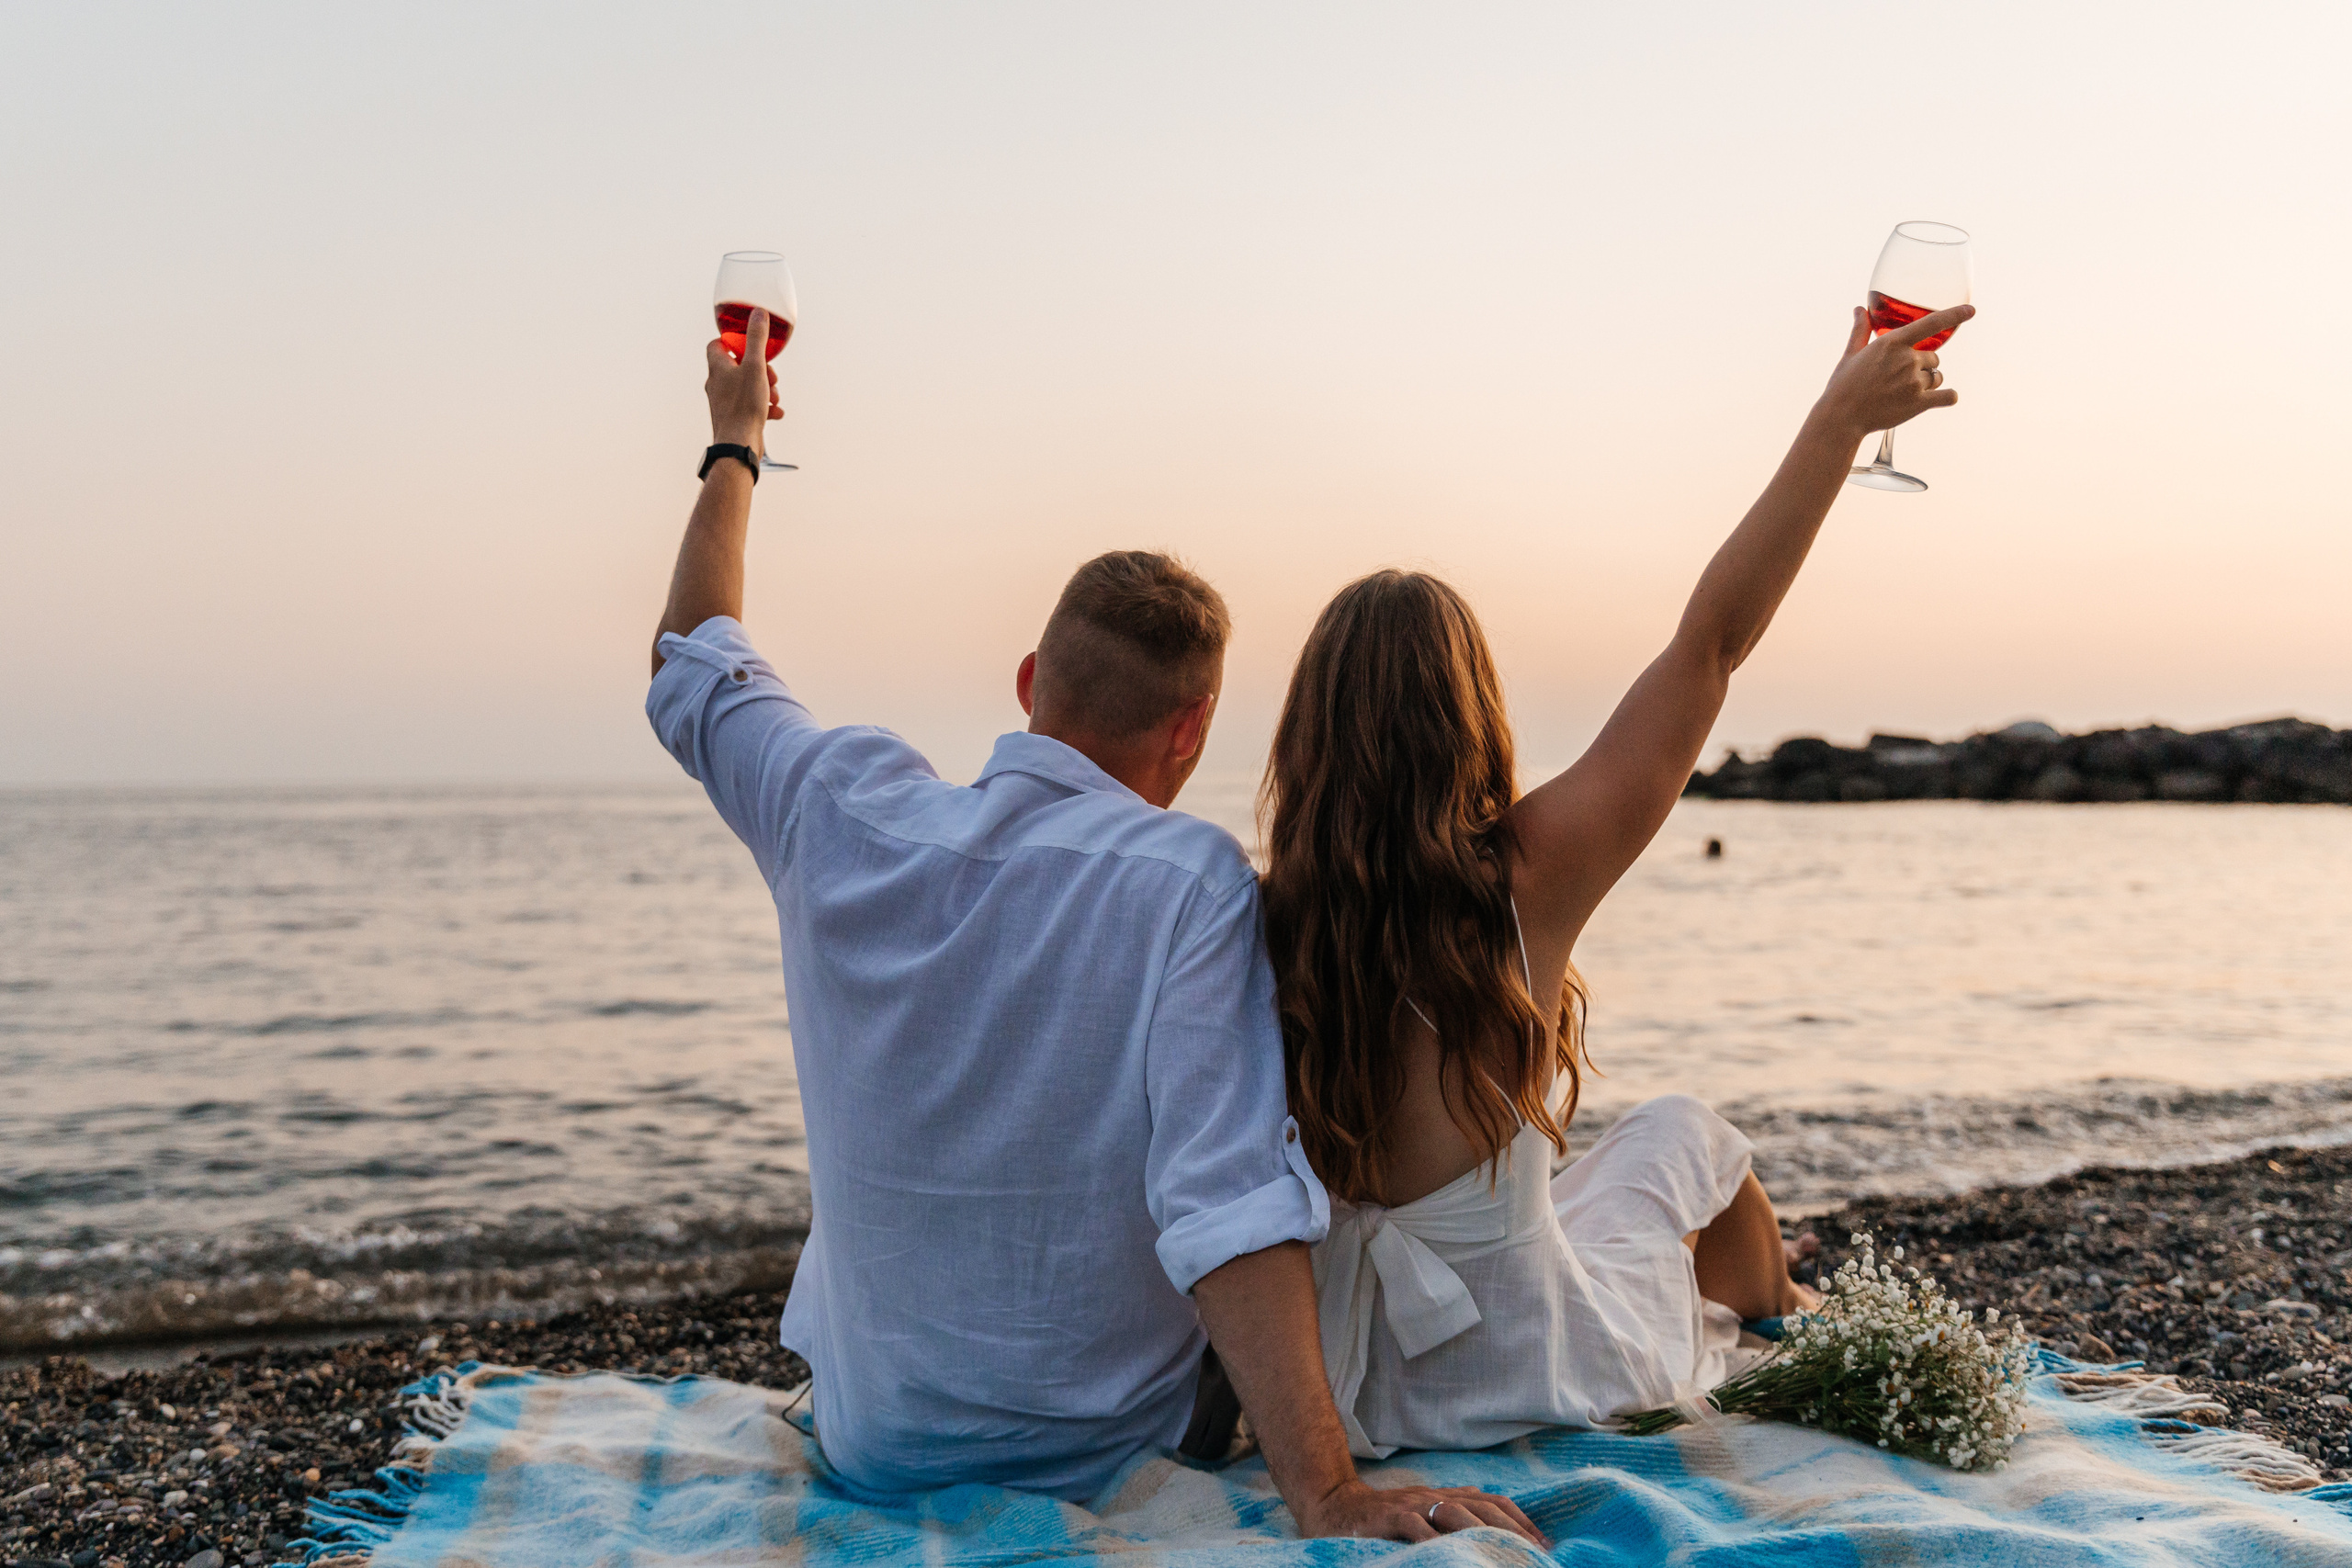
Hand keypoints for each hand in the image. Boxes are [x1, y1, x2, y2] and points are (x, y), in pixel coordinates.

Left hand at [705, 307, 783, 452]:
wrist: (738, 444)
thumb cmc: (743, 405)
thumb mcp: (755, 366)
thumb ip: (756, 338)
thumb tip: (758, 312)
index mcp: (717, 367)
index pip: (717, 345)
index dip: (733, 341)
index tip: (749, 344)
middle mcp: (717, 383)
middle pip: (738, 366)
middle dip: (760, 368)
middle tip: (771, 374)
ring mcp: (724, 402)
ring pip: (747, 386)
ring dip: (765, 388)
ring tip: (774, 397)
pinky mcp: (734, 417)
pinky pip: (751, 405)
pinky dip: (764, 406)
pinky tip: (775, 413)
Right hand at [1295, 1477, 1546, 1547]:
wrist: (1335, 1506)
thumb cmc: (1384, 1518)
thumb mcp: (1424, 1513)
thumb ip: (1455, 1515)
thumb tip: (1494, 1528)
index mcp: (1448, 1496)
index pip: (1494, 1502)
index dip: (1521, 1521)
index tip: (1545, 1543)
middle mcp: (1435, 1497)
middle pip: (1483, 1508)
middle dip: (1513, 1530)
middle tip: (1533, 1553)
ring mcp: (1413, 1506)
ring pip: (1456, 1514)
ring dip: (1483, 1535)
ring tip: (1503, 1554)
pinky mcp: (1390, 1517)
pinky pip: (1417, 1527)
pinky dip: (1435, 1541)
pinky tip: (1449, 1555)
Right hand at [1816, 302, 1972, 439]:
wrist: (1841, 418)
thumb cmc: (1843, 385)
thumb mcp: (1851, 354)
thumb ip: (1861, 330)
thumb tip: (1859, 309)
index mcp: (1893, 343)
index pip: (1931, 323)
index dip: (1954, 315)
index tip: (1971, 310)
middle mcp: (1907, 359)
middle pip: (1933, 357)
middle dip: (1922, 366)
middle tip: (1898, 379)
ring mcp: (1914, 382)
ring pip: (1938, 377)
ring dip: (1928, 383)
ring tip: (1904, 392)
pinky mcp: (1919, 403)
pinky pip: (1948, 397)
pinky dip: (1947, 397)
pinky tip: (1942, 399)